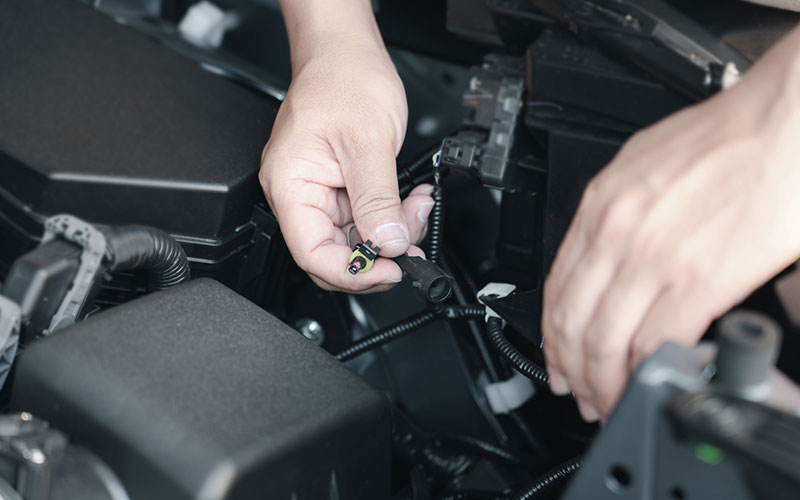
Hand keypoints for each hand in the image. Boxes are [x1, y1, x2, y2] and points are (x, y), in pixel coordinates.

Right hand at [260, 10, 432, 291]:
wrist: (345, 52)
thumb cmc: (344, 80)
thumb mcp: (369, 142)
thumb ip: (378, 200)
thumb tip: (388, 244)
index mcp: (290, 185)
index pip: (313, 254)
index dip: (353, 272)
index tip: (389, 270)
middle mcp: (298, 194)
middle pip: (333, 255)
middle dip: (376, 256)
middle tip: (409, 246)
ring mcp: (319, 192)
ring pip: (353, 240)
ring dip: (390, 235)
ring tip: (416, 209)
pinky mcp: (338, 187)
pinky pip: (363, 219)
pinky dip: (390, 217)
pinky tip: (409, 203)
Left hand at [542, 28, 799, 420]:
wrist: (784, 121)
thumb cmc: (726, 138)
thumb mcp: (644, 167)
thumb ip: (619, 216)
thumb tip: (615, 264)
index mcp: (601, 207)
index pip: (556, 289)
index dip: (551, 337)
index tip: (557, 360)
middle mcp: (616, 234)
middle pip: (571, 323)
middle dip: (569, 370)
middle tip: (576, 394)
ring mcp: (653, 258)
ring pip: (604, 341)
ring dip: (602, 382)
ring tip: (608, 401)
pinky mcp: (700, 279)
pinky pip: (656, 342)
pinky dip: (647, 373)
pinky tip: (649, 384)